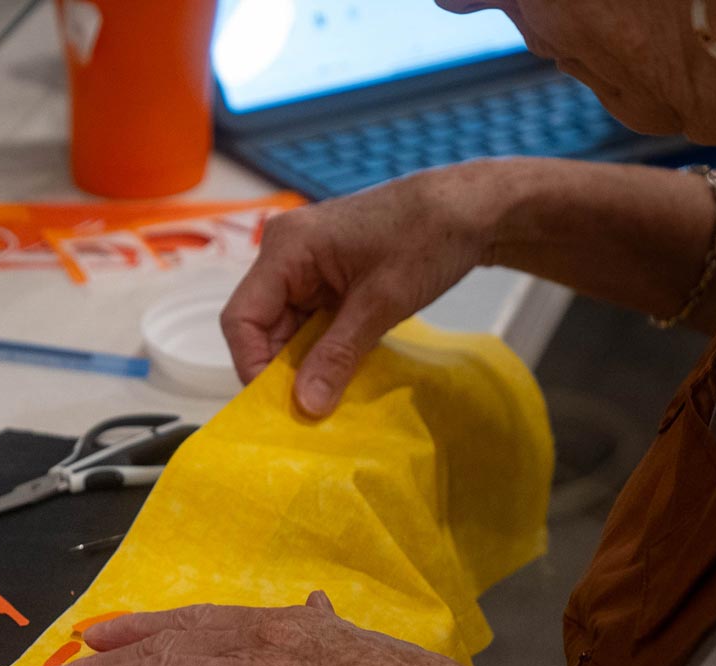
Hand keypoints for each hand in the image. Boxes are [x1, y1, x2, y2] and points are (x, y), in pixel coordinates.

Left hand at [33, 594, 533, 665]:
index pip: (200, 619)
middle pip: (164, 642)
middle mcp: (259, 638)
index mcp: (287, 624)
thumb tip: (317, 605)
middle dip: (105, 655)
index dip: (146, 625)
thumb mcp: (366, 645)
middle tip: (58, 662)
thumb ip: (331, 626)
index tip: (105, 629)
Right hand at [223, 163, 508, 416]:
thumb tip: (305, 406)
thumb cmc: (429, 236)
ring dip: (305, 361)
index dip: (253, 364)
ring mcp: (305, 264)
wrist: (473, 208)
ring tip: (329, 392)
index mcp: (286, 247)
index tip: (278, 404)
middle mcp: (285, 253)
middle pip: (261, 326)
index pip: (242, 318)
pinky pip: (309, 321)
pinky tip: (342, 369)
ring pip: (286, 328)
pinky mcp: (326, 276)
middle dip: (283, 368)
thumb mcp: (381, 304)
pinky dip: (323, 347)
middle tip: (308, 408)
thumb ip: (336, 356)